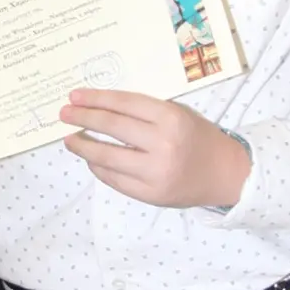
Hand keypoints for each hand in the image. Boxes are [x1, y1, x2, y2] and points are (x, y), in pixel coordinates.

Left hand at [59, 90, 250, 207]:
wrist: (225, 174)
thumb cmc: (199, 139)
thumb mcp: (179, 115)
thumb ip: (146, 113)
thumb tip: (101, 109)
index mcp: (171, 118)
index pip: (124, 104)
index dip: (96, 99)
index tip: (75, 96)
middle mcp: (162, 143)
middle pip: (112, 127)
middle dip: (83, 118)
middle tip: (64, 114)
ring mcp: (155, 171)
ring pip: (107, 156)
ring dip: (83, 146)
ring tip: (70, 139)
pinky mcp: (150, 193)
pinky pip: (114, 179)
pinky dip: (99, 167)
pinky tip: (91, 159)